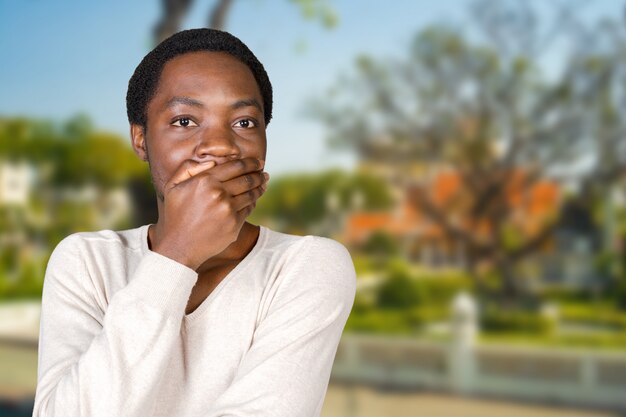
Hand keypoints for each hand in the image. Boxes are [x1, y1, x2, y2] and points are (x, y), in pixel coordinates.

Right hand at [151, 157, 267, 269]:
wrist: (179, 246)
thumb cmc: (175, 215)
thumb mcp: (172, 186)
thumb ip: (187, 168)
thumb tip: (211, 162)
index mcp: (205, 180)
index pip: (235, 166)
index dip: (250, 163)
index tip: (258, 162)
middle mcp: (218, 193)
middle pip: (247, 179)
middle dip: (258, 174)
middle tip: (264, 173)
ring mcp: (228, 209)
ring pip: (250, 194)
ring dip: (260, 187)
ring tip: (263, 184)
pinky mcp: (234, 224)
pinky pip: (248, 209)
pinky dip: (253, 202)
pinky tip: (255, 199)